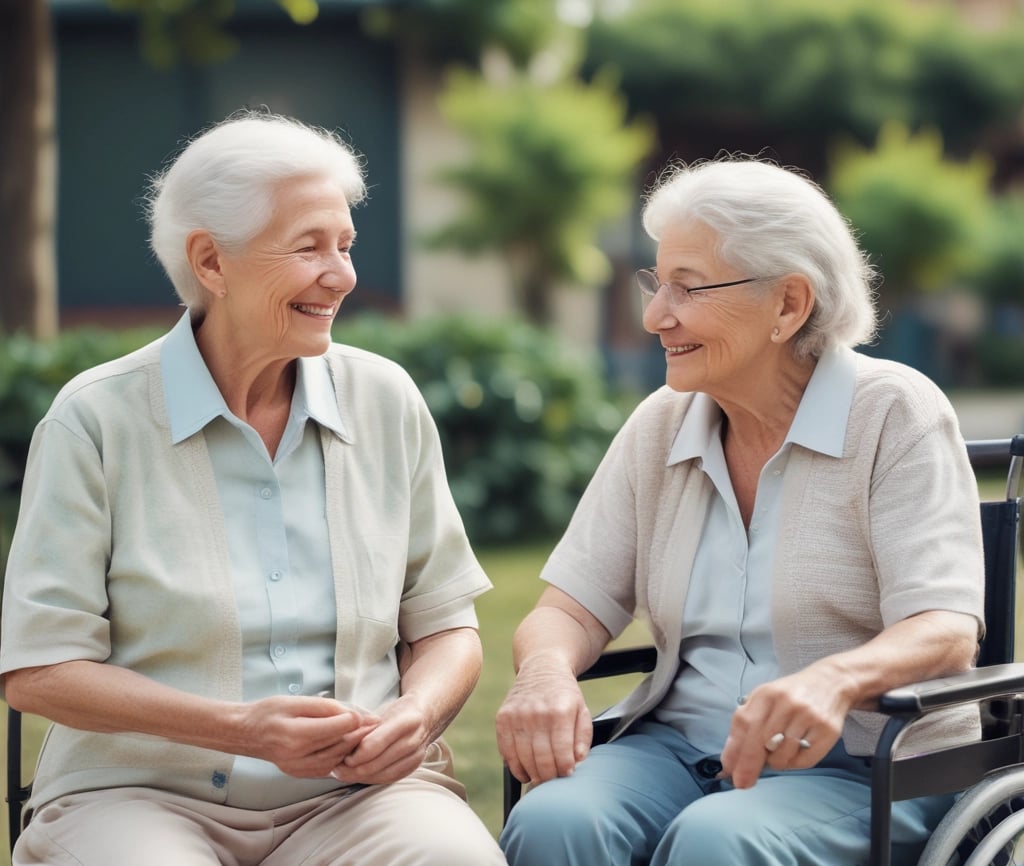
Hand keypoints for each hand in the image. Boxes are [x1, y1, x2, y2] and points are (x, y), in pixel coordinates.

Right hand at [242, 694, 379, 777]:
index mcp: (296, 735)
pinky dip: (340, 756)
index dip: (357, 720)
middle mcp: (298, 757)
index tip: (370, 714)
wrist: (246, 733)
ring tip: (362, 731)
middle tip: (374, 722)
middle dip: (360, 734)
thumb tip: (355, 715)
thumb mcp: (297, 701)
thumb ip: (327, 707)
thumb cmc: (269, 712)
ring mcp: (298, 769)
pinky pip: (329, 767)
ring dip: (352, 746)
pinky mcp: (300, 774)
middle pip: (341, 746)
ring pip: (338, 759)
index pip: (339, 729)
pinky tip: (344, 744)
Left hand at [328, 693, 436, 785]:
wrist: (427, 715)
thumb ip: (365, 727)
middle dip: (351, 769)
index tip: (338, 754)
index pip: (372, 745)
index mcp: (405, 721)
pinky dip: (371, 779)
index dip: (352, 754)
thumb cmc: (400, 710)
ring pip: (381, 775)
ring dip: (358, 776)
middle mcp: (413, 740)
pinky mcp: (414, 767)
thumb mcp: (383, 711)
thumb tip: (340, 744)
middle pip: (375, 764)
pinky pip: (388, 779)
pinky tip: (359, 775)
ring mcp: (416, 756)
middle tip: (335, 767)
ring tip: (343, 772)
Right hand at [495, 657, 592, 784]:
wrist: (542, 667)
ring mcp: (517, 715)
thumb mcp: (582, 710)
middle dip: (549, 777)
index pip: (562, 753)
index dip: (565, 770)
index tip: (567, 774)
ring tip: (540, 778)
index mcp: (560, 712)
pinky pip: (506, 751)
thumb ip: (583, 738)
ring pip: (523, 758)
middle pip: (542, 759)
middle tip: (553, 781)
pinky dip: (515, 766)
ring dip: (532, 774)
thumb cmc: (565, 694)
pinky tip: (524, 771)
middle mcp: (537, 713)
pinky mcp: (502, 718)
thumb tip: (576, 761)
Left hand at [720, 662, 851, 788]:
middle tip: (742, 783)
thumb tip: (729, 760)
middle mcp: (787, 703)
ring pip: (782, 756)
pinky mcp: (827, 730)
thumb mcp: (764, 699)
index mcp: (767, 694)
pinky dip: (794, 763)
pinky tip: (794, 752)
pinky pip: (804, 760)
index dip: (735, 752)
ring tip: (779, 750)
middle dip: (749, 767)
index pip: (745, 725)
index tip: (729, 772)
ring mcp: (808, 716)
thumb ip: (745, 724)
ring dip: (776, 761)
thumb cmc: (789, 696)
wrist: (829, 682)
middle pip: (761, 743)